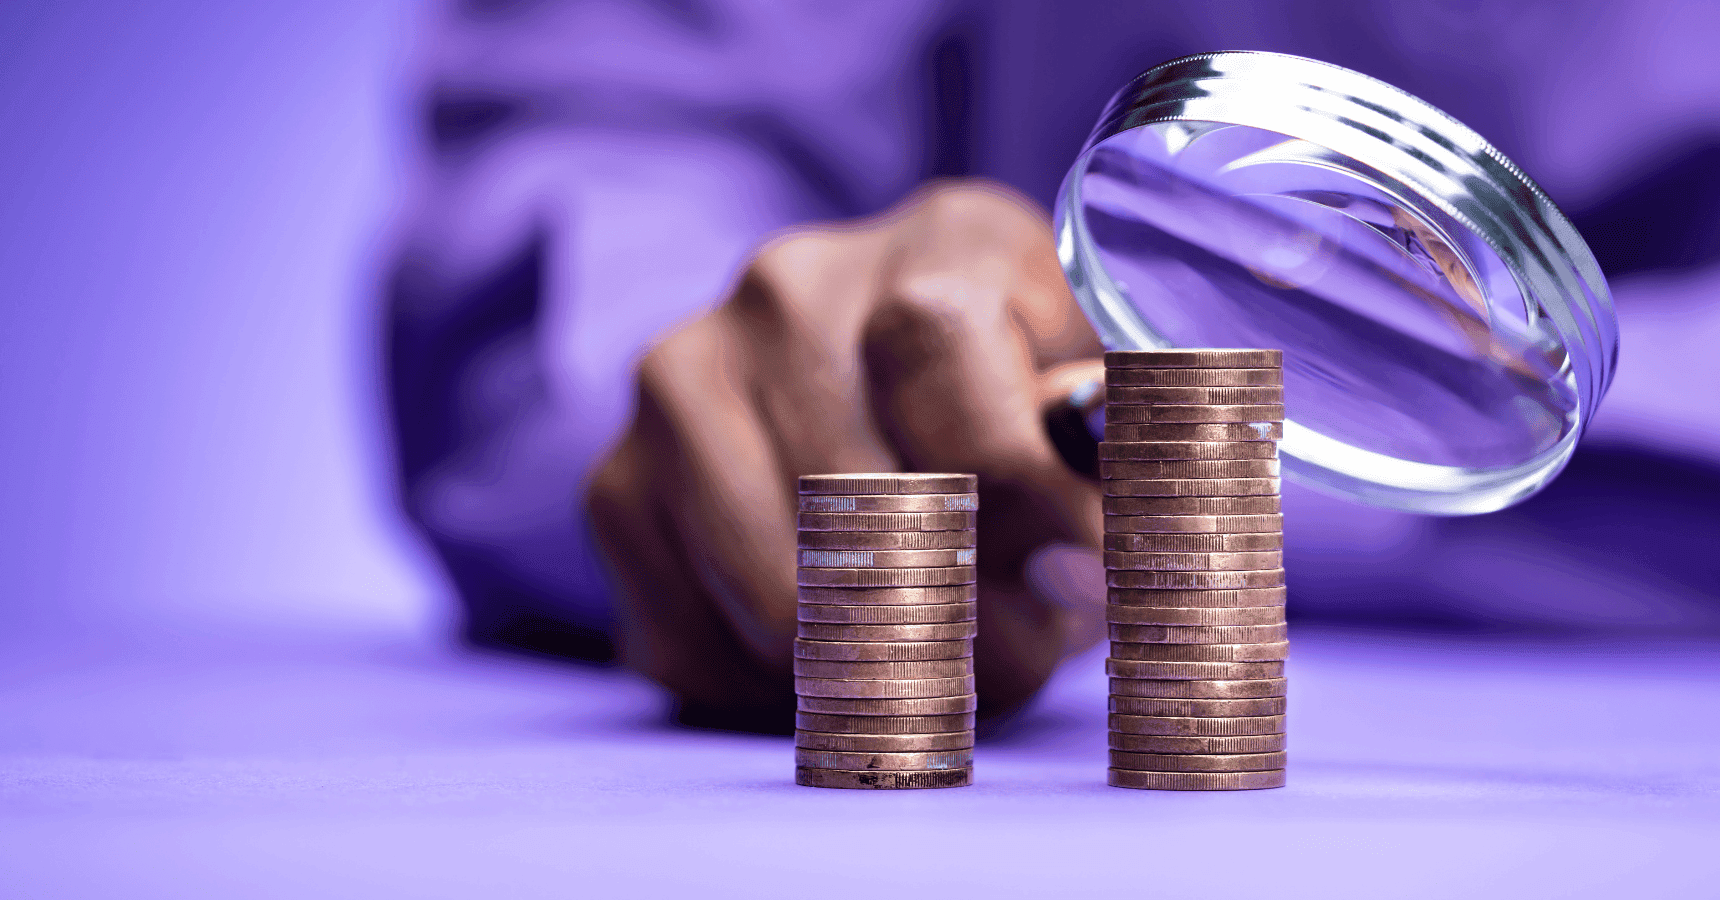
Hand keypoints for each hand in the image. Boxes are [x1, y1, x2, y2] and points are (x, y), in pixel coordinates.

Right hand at [586, 181, 1105, 726]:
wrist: (869, 367)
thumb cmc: (1010, 388)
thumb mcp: (1089, 384)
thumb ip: (1105, 448)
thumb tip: (1077, 565)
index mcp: (935, 242)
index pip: (947, 366)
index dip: (1024, 496)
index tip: (1088, 580)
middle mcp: (787, 290)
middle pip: (863, 503)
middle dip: (965, 620)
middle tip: (1016, 654)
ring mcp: (681, 381)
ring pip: (776, 598)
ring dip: (872, 668)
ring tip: (938, 658)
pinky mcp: (614, 480)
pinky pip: (698, 646)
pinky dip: (777, 690)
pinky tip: (831, 643)